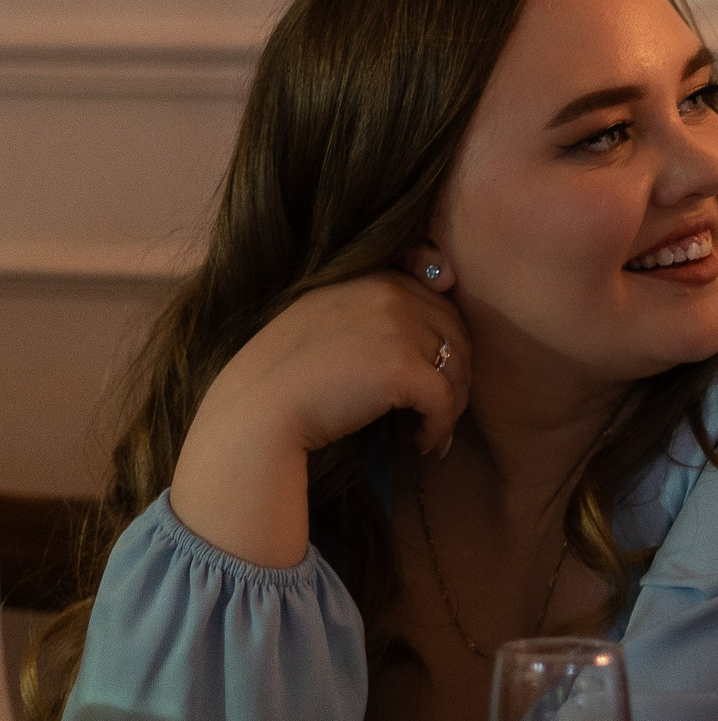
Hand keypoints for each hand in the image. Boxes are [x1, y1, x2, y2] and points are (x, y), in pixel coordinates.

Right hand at [171, 274, 470, 568]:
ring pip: (458, 368)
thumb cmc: (283, 373)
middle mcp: (390, 292)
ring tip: (431, 429)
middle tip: (442, 409)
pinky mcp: (402, 369)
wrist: (256, 409)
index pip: (438, 301)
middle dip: (457, 374)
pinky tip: (421, 444)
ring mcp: (398, 328)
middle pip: (456, 333)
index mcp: (372, 276)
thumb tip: (427, 325)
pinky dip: (440, 427)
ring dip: (452, 404)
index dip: (447, 340)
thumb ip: (370, 308)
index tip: (440, 371)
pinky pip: (445, 401)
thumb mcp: (325, 316)